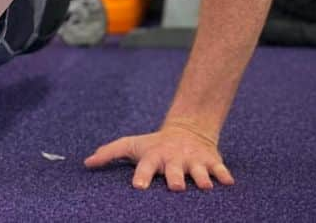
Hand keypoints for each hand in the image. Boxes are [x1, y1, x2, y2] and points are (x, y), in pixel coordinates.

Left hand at [83, 119, 234, 190]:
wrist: (186, 129)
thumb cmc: (154, 144)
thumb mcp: (131, 145)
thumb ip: (109, 153)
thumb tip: (86, 163)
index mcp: (154, 156)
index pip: (145, 166)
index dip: (141, 176)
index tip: (138, 186)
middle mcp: (173, 159)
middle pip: (174, 170)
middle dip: (175, 178)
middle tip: (175, 186)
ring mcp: (193, 160)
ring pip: (198, 171)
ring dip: (201, 178)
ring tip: (204, 186)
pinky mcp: (211, 161)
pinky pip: (220, 169)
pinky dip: (224, 174)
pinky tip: (228, 182)